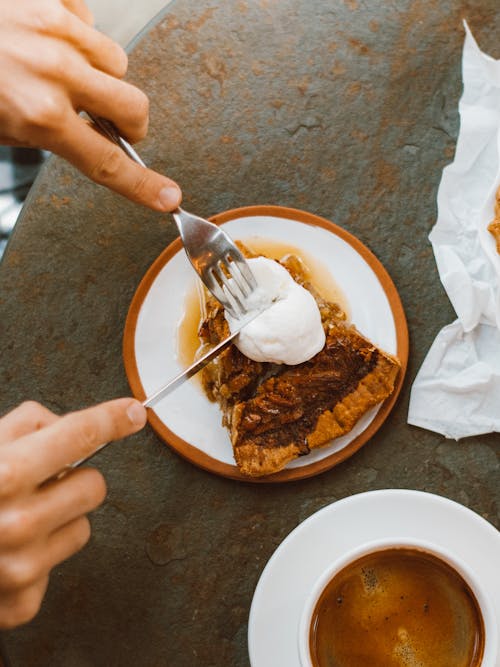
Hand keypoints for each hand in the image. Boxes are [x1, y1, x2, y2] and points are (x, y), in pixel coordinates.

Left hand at [0, 0, 180, 210]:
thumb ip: (42, 133)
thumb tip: (75, 132)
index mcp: (39, 116)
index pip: (108, 163)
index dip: (142, 186)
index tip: (168, 197)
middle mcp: (55, 72)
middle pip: (133, 107)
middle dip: (130, 122)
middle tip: (113, 124)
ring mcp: (54, 28)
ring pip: (116, 63)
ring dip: (102, 76)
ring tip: (66, 73)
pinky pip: (87, 21)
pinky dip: (76, 34)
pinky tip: (47, 37)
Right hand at [0, 397, 146, 627]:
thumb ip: (27, 427)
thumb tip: (70, 427)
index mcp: (3, 475)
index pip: (78, 435)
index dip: (111, 419)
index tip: (133, 412)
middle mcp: (15, 523)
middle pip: (95, 485)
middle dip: (72, 480)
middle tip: (37, 485)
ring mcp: (21, 567)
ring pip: (84, 527)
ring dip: (60, 519)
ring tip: (18, 520)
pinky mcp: (21, 602)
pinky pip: (59, 565)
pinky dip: (41, 556)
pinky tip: (9, 552)